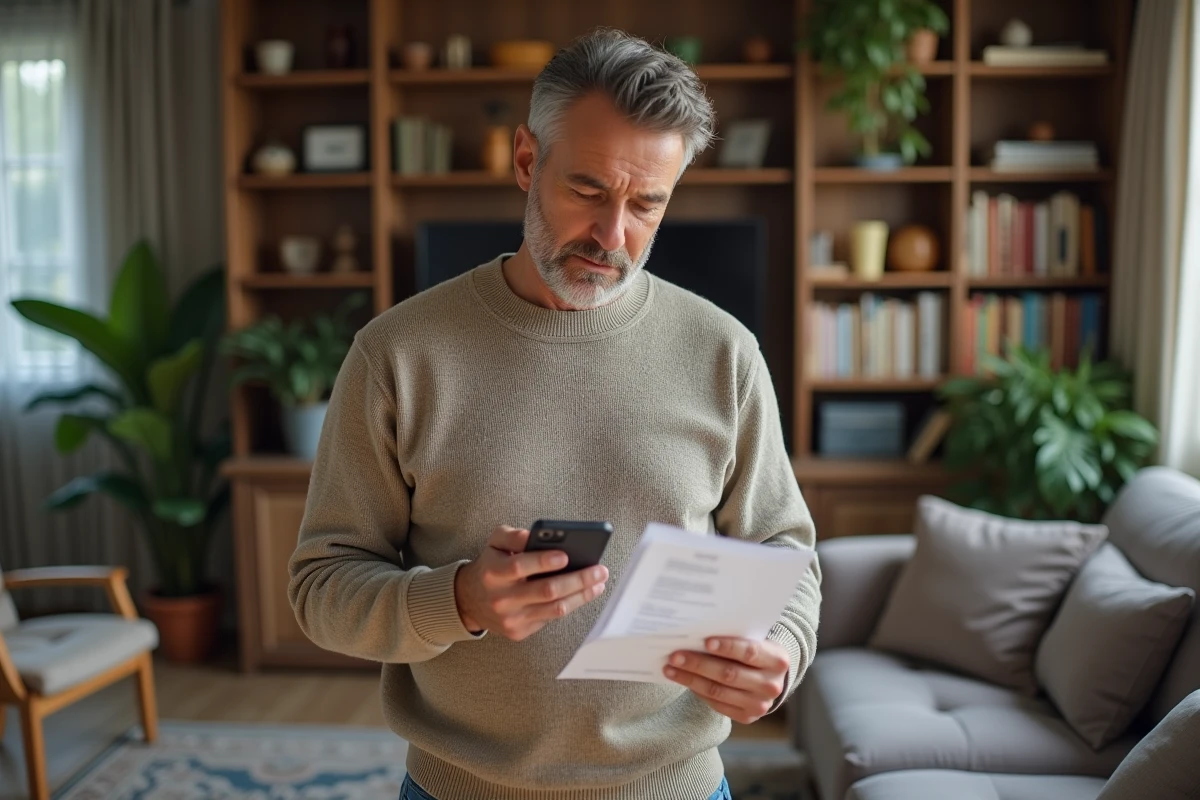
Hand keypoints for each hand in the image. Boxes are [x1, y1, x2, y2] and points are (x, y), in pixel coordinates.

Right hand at [454, 525, 608, 640]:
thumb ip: (514, 535)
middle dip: (578, 580)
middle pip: (546, 591)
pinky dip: (569, 605)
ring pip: (555, 609)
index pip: (520, 566)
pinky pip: (550, 618)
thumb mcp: (494, 543)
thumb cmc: (490, 566)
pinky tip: (582, 594)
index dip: (544, 561)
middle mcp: (502, 598)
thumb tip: (538, 535)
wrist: (469, 601)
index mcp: (494, 572)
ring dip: (582, 596)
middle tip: (599, 570)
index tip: (566, 555)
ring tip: (598, 583)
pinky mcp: (519, 632)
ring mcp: (511, 618)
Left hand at [663, 637, 788, 723]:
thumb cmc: (755, 652)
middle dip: (699, 664)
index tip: (704, 641)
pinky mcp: (747, 717)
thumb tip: (696, 634)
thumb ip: (734, 637)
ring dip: (690, 679)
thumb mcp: (755, 640)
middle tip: (675, 656)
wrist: (770, 678)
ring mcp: (760, 705)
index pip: (750, 652)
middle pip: (729, 674)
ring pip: (718, 691)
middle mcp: (771, 685)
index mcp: (777, 660)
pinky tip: (683, 680)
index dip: (727, 647)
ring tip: (670, 669)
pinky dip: (697, 691)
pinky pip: (717, 704)